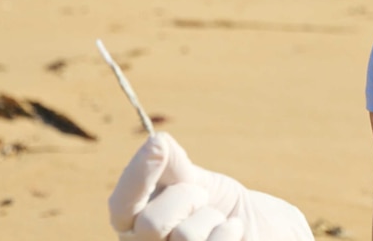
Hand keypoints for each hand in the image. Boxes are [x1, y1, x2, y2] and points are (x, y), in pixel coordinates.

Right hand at [108, 133, 313, 240]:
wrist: (252, 226)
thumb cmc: (216, 203)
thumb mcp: (193, 179)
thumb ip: (171, 165)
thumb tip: (156, 142)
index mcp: (133, 224)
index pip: (120, 206)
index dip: (136, 175)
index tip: (159, 144)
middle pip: (150, 224)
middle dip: (185, 198)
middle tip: (202, 198)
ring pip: (184, 237)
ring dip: (210, 217)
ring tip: (218, 219)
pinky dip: (228, 231)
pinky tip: (233, 229)